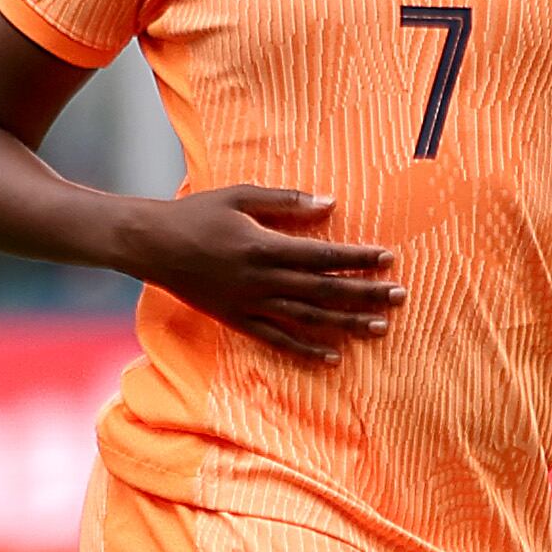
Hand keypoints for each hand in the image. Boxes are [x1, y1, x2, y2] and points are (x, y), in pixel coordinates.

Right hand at [129, 184, 399, 366]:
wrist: (151, 244)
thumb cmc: (196, 213)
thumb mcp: (240, 195)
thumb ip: (286, 201)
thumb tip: (329, 203)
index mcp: (264, 246)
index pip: (323, 255)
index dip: (358, 258)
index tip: (389, 259)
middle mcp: (260, 280)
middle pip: (324, 291)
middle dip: (365, 294)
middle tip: (400, 296)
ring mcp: (249, 304)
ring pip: (307, 319)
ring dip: (346, 324)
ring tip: (380, 328)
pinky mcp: (237, 320)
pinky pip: (277, 340)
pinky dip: (306, 350)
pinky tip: (334, 357)